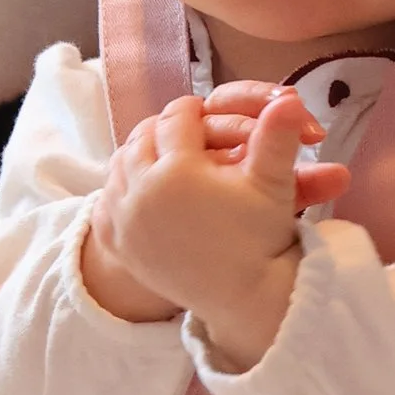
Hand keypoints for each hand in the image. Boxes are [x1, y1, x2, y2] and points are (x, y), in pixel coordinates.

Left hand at [80, 91, 339, 364]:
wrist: (242, 296)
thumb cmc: (261, 237)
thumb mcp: (272, 184)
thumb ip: (276, 136)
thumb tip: (288, 98)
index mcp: (179, 169)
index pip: (178, 117)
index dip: (193, 112)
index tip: (202, 113)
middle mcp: (142, 190)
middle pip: (144, 135)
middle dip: (164, 130)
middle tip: (182, 132)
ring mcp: (124, 218)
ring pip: (120, 164)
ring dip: (139, 154)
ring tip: (161, 155)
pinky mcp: (117, 243)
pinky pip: (105, 201)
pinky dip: (119, 189)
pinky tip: (139, 188)